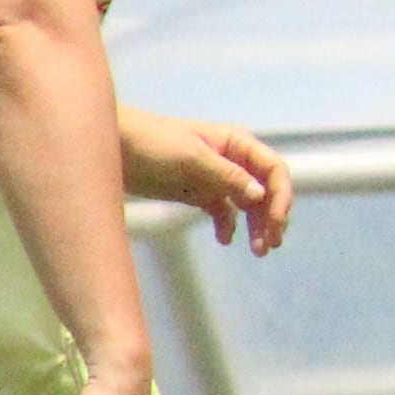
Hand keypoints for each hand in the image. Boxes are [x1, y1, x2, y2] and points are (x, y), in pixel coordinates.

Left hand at [123, 108, 293, 252]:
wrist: (113, 147)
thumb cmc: (152, 143)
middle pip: (266, 190)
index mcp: (237, 144)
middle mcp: (232, 160)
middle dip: (272, 217)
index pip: (274, 170)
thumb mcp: (192, 159)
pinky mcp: (199, 193)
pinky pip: (224, 212)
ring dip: (256, 226)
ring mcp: (216, 178)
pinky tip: (225, 240)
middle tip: (269, 245)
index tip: (276, 223)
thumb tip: (261, 195)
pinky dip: (228, 226)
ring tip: (258, 251)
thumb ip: (228, 176)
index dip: (281, 196)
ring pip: (249, 204)